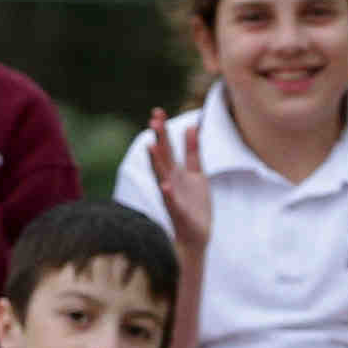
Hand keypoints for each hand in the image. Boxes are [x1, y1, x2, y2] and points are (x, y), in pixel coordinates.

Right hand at [141, 106, 215, 266]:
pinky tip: (165, 184)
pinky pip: (171, 202)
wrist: (196, 236)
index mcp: (174, 172)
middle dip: (159, 139)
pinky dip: (167, 193)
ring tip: (151, 145)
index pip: (167, 147)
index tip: (157, 111)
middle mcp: (169, 181)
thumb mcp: (197, 174)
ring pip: (161, 176)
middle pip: (163, 157)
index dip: (163, 130)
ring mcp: (172, 197)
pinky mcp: (178, 212)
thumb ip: (193, 152)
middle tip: (153, 120)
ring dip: (156, 162)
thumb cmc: (194, 205)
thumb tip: (191, 126)